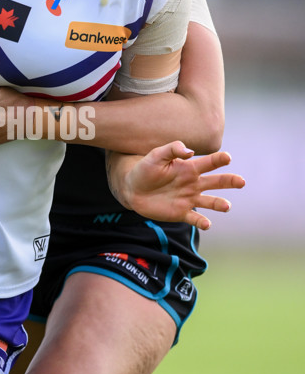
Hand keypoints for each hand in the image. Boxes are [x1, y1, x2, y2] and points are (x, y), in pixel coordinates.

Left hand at [110, 141, 245, 229]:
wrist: (132, 188)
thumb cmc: (145, 168)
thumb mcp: (156, 155)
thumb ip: (172, 149)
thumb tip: (190, 151)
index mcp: (189, 168)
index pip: (208, 163)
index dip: (219, 159)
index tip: (227, 157)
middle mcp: (193, 183)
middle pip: (216, 182)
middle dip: (229, 181)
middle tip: (241, 182)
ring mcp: (188, 199)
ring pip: (210, 202)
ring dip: (219, 204)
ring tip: (226, 206)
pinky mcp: (181, 213)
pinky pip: (195, 219)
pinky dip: (202, 222)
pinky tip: (207, 224)